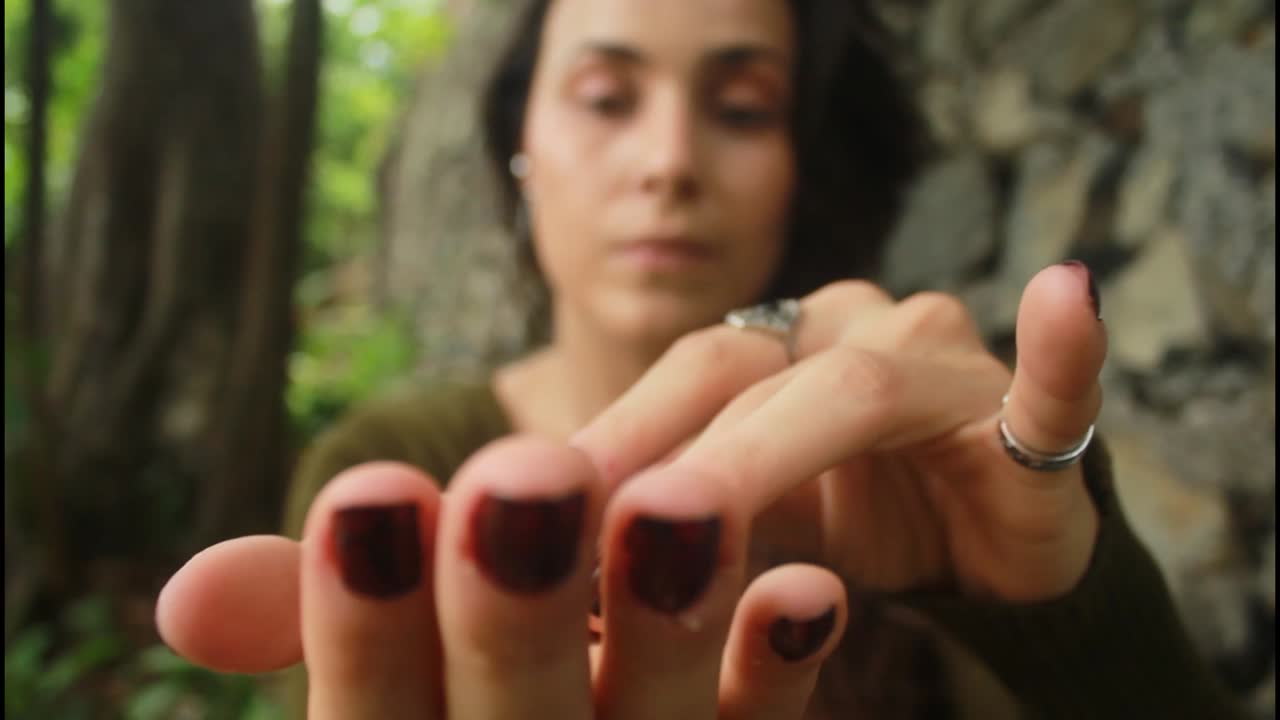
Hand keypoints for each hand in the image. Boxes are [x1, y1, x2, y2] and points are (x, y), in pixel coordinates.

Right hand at [157, 437, 847, 718]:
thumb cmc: (449, 704)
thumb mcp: (380, 676)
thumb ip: (314, 624)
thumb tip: (185, 588)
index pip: (375, 710)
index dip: (365, 615)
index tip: (374, 494)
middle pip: (515, 718)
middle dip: (514, 605)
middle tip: (525, 480)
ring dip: (668, 618)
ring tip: (682, 499)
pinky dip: (774, 673)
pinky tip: (807, 586)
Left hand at [572, 263, 1106, 602]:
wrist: (987, 552)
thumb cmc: (856, 520)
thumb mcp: (753, 520)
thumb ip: (676, 514)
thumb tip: (543, 549)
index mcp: (784, 343)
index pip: (690, 371)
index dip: (615, 430)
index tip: (530, 501)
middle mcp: (855, 328)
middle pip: (750, 373)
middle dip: (666, 454)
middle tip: (587, 526)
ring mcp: (945, 363)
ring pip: (857, 389)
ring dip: (775, 450)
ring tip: (695, 510)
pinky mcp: (1032, 418)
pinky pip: (1055, 379)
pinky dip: (1061, 348)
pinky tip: (1066, 296)